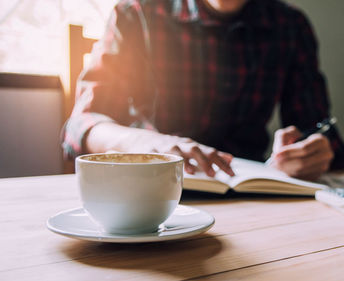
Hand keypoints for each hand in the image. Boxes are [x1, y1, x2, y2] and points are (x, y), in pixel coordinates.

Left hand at [86, 123, 233, 176]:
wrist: (129, 137)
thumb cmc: (125, 151)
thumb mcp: (119, 156)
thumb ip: (117, 162)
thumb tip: (101, 170)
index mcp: (154, 146)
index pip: (170, 151)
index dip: (181, 159)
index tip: (192, 170)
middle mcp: (170, 142)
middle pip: (191, 149)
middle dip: (204, 162)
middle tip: (214, 175)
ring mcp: (180, 143)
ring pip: (202, 150)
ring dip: (217, 161)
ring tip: (231, 173)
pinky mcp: (186, 146)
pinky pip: (205, 150)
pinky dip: (218, 155)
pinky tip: (230, 161)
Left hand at [269, 126, 333, 180]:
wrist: (307, 149)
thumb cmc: (298, 140)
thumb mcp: (291, 133)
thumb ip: (284, 137)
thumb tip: (279, 150)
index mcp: (321, 141)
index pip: (304, 148)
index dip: (288, 152)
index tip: (276, 155)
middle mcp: (325, 154)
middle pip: (303, 162)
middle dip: (286, 163)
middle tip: (274, 163)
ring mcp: (323, 167)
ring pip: (302, 171)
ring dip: (287, 170)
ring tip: (276, 166)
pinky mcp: (318, 176)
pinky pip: (302, 178)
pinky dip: (291, 175)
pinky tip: (283, 170)